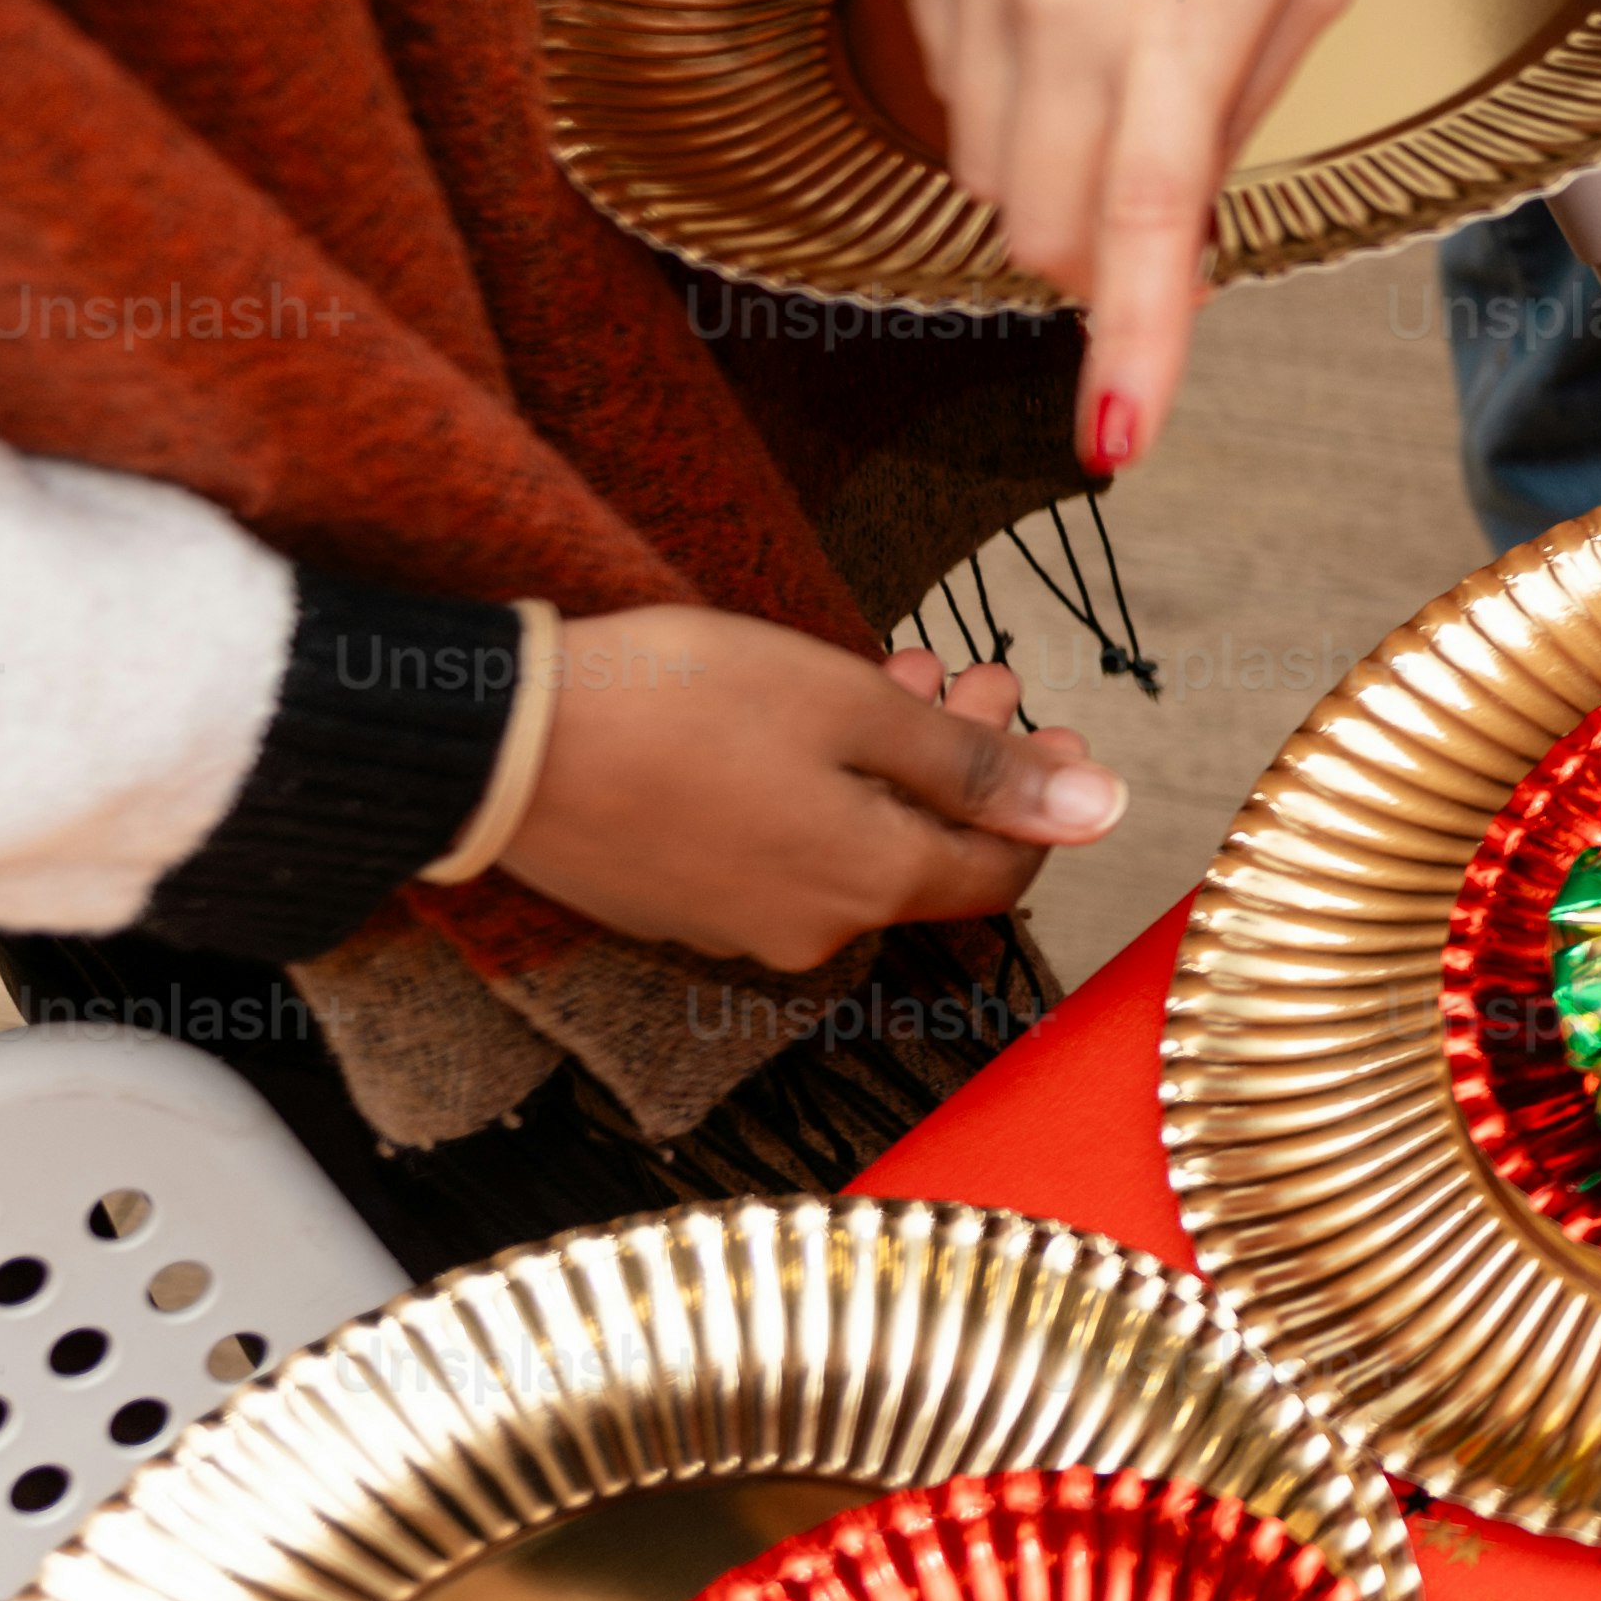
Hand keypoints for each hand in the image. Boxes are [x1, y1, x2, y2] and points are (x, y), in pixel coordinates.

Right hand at [492, 609, 1122, 969]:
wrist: (499, 740)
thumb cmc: (679, 703)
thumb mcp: (853, 708)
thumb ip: (979, 766)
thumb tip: (1102, 811)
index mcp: (871, 887)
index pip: (1004, 871)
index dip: (1040, 797)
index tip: (1049, 719)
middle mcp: (811, 930)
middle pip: (928, 853)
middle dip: (966, 760)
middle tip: (968, 673)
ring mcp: (735, 924)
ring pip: (854, 844)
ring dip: (892, 763)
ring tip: (895, 670)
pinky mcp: (675, 902)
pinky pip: (781, 851)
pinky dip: (819, 788)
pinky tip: (806, 718)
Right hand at [889, 0, 1363, 473]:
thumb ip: (1239, 115)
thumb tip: (1181, 233)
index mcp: (1181, 25)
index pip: (1146, 228)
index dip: (1131, 347)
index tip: (1117, 436)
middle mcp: (1056, 6)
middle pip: (1047, 227)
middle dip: (1104, 256)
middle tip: (1163, 196)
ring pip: (987, 166)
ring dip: (1054, 172)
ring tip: (1122, 68)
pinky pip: (948, 74)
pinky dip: (1007, 82)